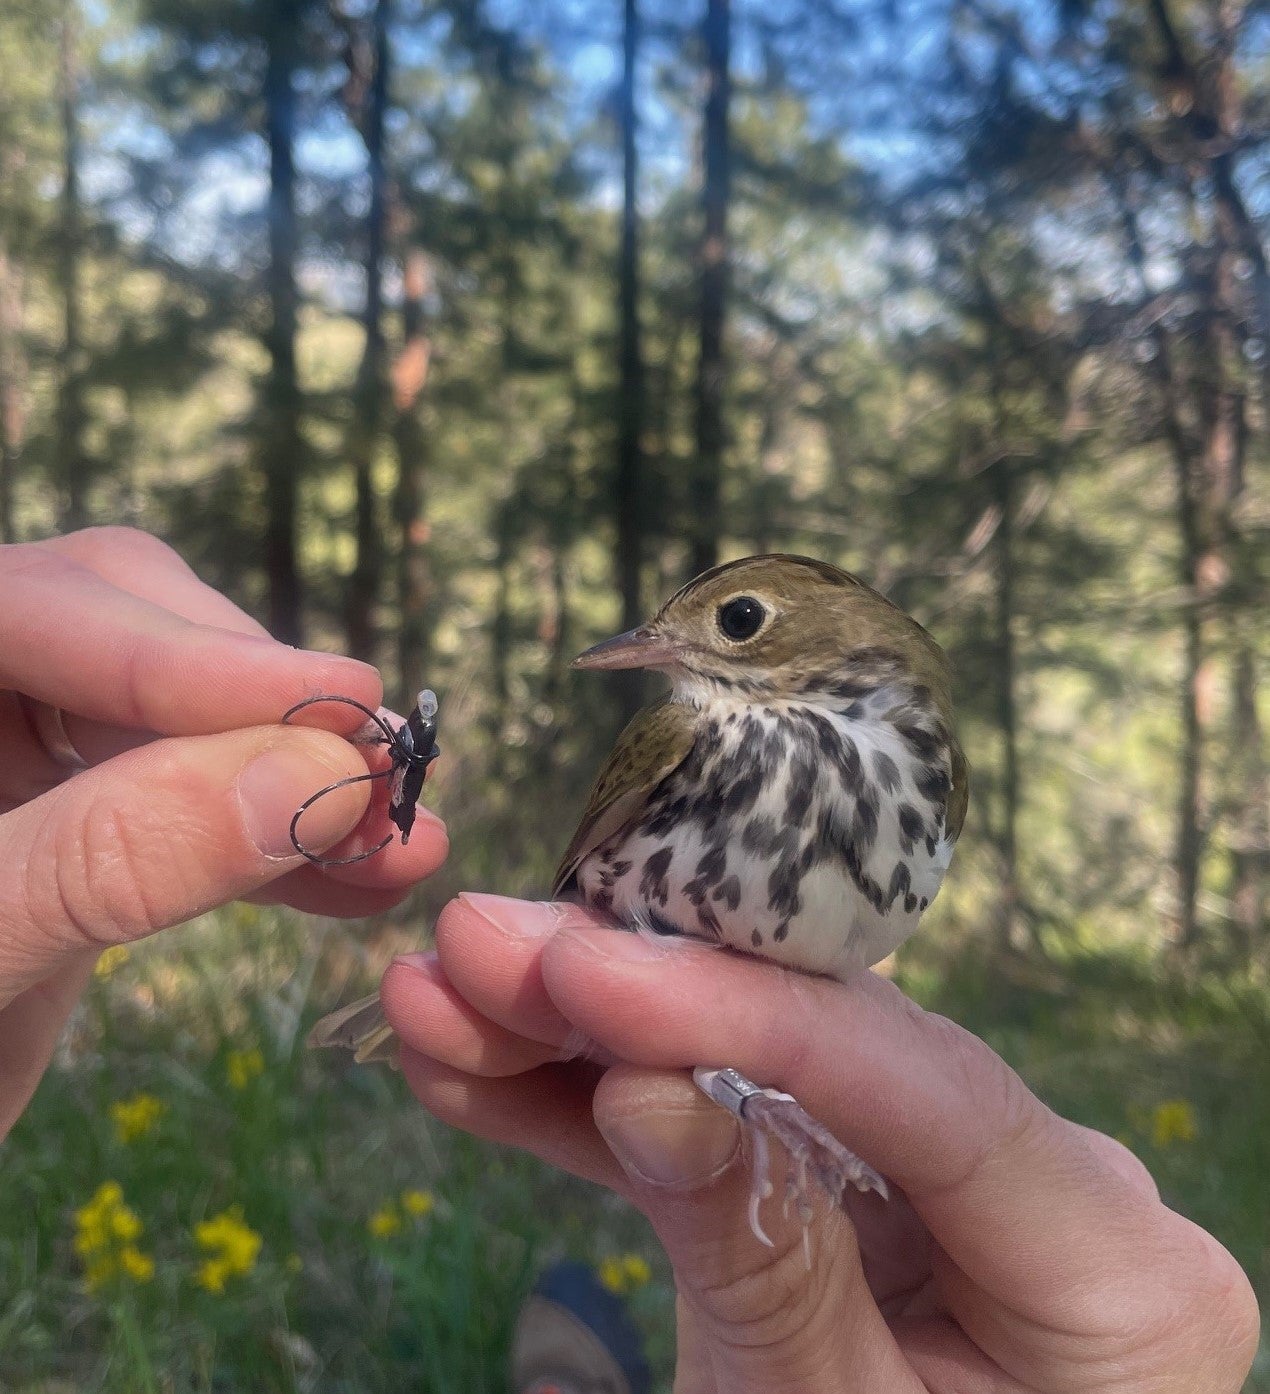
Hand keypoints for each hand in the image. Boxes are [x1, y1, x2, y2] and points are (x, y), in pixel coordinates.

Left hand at [0, 528, 446, 1136]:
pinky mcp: (73, 812)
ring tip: (403, 842)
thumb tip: (321, 774)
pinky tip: (360, 883)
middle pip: (127, 626)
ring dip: (297, 779)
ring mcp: (14, 746)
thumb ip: (115, 855)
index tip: (343, 707)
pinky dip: (278, 839)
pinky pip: (193, 794)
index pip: (39, 608)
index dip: (193, 654)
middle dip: (261, 707)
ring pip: (181, 709)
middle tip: (379, 779)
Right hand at [379, 895, 1258, 1393]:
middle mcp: (1050, 1186)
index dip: (748, 1014)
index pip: (930, 1087)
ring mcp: (951, 1183)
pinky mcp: (864, 1194)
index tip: (585, 968)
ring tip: (442, 996)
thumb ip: (757, 1259)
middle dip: (631, 998)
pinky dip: (606, 1115)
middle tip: (479, 944)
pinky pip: (733, 1132)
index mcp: (1115, 1265)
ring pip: (755, 1074)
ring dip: (584, 1043)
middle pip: (827, 1049)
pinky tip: (485, 1071)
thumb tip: (639, 1081)